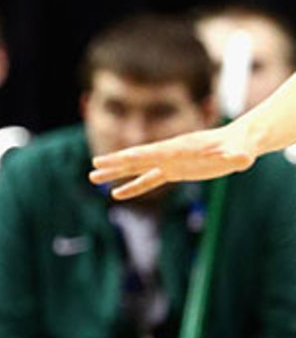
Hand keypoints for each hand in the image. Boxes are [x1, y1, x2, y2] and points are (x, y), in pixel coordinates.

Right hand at [89, 124, 256, 199]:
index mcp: (178, 149)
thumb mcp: (240, 154)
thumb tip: (243, 159)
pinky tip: (117, 194)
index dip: (129, 156)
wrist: (239, 143)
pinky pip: (149, 180)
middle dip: (114, 163)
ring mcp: (169, 162)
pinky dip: (133, 187)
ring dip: (116, 174)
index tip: (109, 159)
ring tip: (94, 178)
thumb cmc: (241, 148)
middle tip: (93, 166)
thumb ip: (237, 157)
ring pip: (137, 168)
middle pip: (136, 158)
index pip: (149, 153)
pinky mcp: (174, 171)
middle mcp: (169, 153)